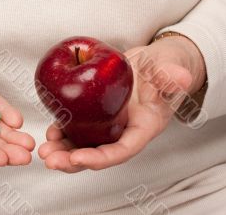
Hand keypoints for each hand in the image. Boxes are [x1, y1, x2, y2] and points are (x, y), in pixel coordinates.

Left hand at [38, 36, 205, 172]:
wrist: (151, 64)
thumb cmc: (163, 69)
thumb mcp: (170, 70)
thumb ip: (173, 76)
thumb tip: (180, 78)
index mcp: (142, 128)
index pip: (121, 150)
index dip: (100, 158)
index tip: (78, 158)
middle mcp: (122, 131)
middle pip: (96, 153)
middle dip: (72, 161)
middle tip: (50, 160)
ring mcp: (106, 124)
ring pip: (82, 144)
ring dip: (61, 151)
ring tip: (44, 151)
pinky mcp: (93, 113)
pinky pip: (75, 128)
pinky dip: (61, 132)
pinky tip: (49, 132)